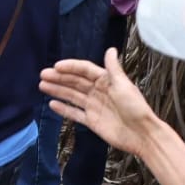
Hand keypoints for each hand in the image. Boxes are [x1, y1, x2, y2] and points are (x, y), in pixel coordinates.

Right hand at [39, 47, 161, 156]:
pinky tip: (52, 104)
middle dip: (59, 77)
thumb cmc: (135, 108)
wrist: (142, 134)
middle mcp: (98, 92)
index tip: (56, 66)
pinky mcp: (91, 121)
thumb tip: (110, 49)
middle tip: (43, 74)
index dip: (70, 67)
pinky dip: (63, 109)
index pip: (84, 70)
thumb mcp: (123, 85)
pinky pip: (74, 113)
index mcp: (106, 81)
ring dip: (58, 90)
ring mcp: (94, 106)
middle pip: (75, 82)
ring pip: (72, 96)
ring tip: (42, 86)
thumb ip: (113, 68)